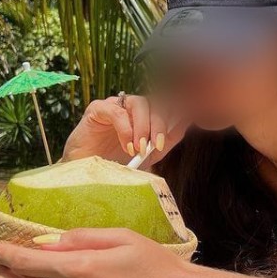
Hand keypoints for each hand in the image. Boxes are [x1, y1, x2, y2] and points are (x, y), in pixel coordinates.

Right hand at [62, 94, 189, 167]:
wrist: (91, 175)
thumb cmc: (120, 162)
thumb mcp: (150, 153)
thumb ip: (168, 138)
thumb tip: (185, 121)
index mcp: (147, 113)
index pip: (165, 104)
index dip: (174, 113)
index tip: (176, 129)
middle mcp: (132, 106)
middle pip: (154, 103)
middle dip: (159, 124)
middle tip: (156, 145)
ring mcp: (116, 105)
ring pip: (139, 103)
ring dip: (143, 126)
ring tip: (139, 148)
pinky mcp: (98, 109)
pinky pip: (117, 111)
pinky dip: (125, 129)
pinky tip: (126, 146)